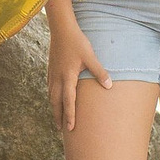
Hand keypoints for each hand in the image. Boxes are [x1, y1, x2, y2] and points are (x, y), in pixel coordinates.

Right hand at [49, 10, 111, 132]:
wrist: (61, 29)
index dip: (70, 116)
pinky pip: (50, 88)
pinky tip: (55, 99)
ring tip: (58, 118)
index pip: (68, 101)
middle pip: (56, 103)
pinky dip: (52, 97)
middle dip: (58, 117)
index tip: (70, 129)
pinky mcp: (51, 69)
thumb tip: (109, 86)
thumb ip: (99, 72)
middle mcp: (57, 78)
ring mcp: (52, 74)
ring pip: (51, 96)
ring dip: (55, 108)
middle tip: (61, 130)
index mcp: (67, 77)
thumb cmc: (77, 42)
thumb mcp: (90, 57)